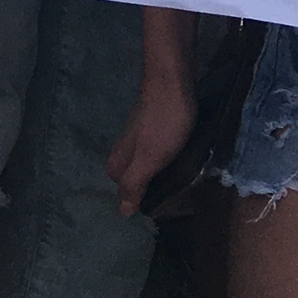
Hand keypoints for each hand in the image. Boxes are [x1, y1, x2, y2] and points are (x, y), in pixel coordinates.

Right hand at [107, 76, 197, 218]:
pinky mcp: (153, 122)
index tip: (157, 205)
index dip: (133, 195)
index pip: (119, 183)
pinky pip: (154, 145)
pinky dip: (163, 154)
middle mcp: (125, 143)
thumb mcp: (149, 159)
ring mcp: (138, 131)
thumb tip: (122, 212)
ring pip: (140, 156)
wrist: (171, 85)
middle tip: (170, 193)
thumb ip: (133, 184)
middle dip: (142, 183)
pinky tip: (178, 154)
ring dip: (154, 169)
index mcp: (121, 155)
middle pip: (127, 170)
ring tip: (177, 177)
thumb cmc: (163, 125)